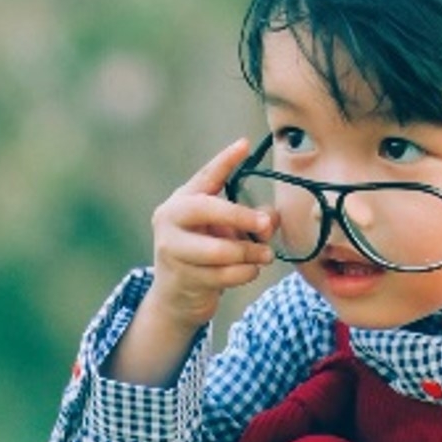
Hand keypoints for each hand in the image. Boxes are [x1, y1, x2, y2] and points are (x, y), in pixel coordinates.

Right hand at [139, 137, 276, 336]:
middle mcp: (170, 220)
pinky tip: (250, 270)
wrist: (176, 296)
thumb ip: (249, 221)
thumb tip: (271, 219)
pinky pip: (224, 274)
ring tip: (265, 255)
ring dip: (251, 253)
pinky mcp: (182, 278)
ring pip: (220, 250)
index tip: (244, 145)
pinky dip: (245, 273)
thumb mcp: (225, 232)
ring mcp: (172, 249)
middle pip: (208, 209)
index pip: (205, 176)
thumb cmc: (204, 256)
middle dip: (242, 217)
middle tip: (266, 225)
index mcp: (181, 201)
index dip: (224, 161)